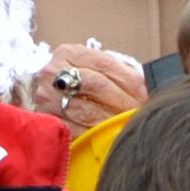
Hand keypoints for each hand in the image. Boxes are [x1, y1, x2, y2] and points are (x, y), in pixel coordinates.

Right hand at [31, 43, 151, 127]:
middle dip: (123, 102)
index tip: (145, 94)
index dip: (130, 80)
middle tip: (139, 114)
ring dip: (113, 121)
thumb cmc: (75, 85)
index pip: (106, 64)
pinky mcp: (47, 122)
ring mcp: (47, 98)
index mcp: (69, 53)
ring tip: (128, 126)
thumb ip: (115, 73)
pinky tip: (109, 137)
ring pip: (88, 111)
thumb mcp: (92, 69)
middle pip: (98, 86)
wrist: (43, 100)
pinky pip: (77, 131)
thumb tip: (146, 88)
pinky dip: (97, 136)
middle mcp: (54, 72)